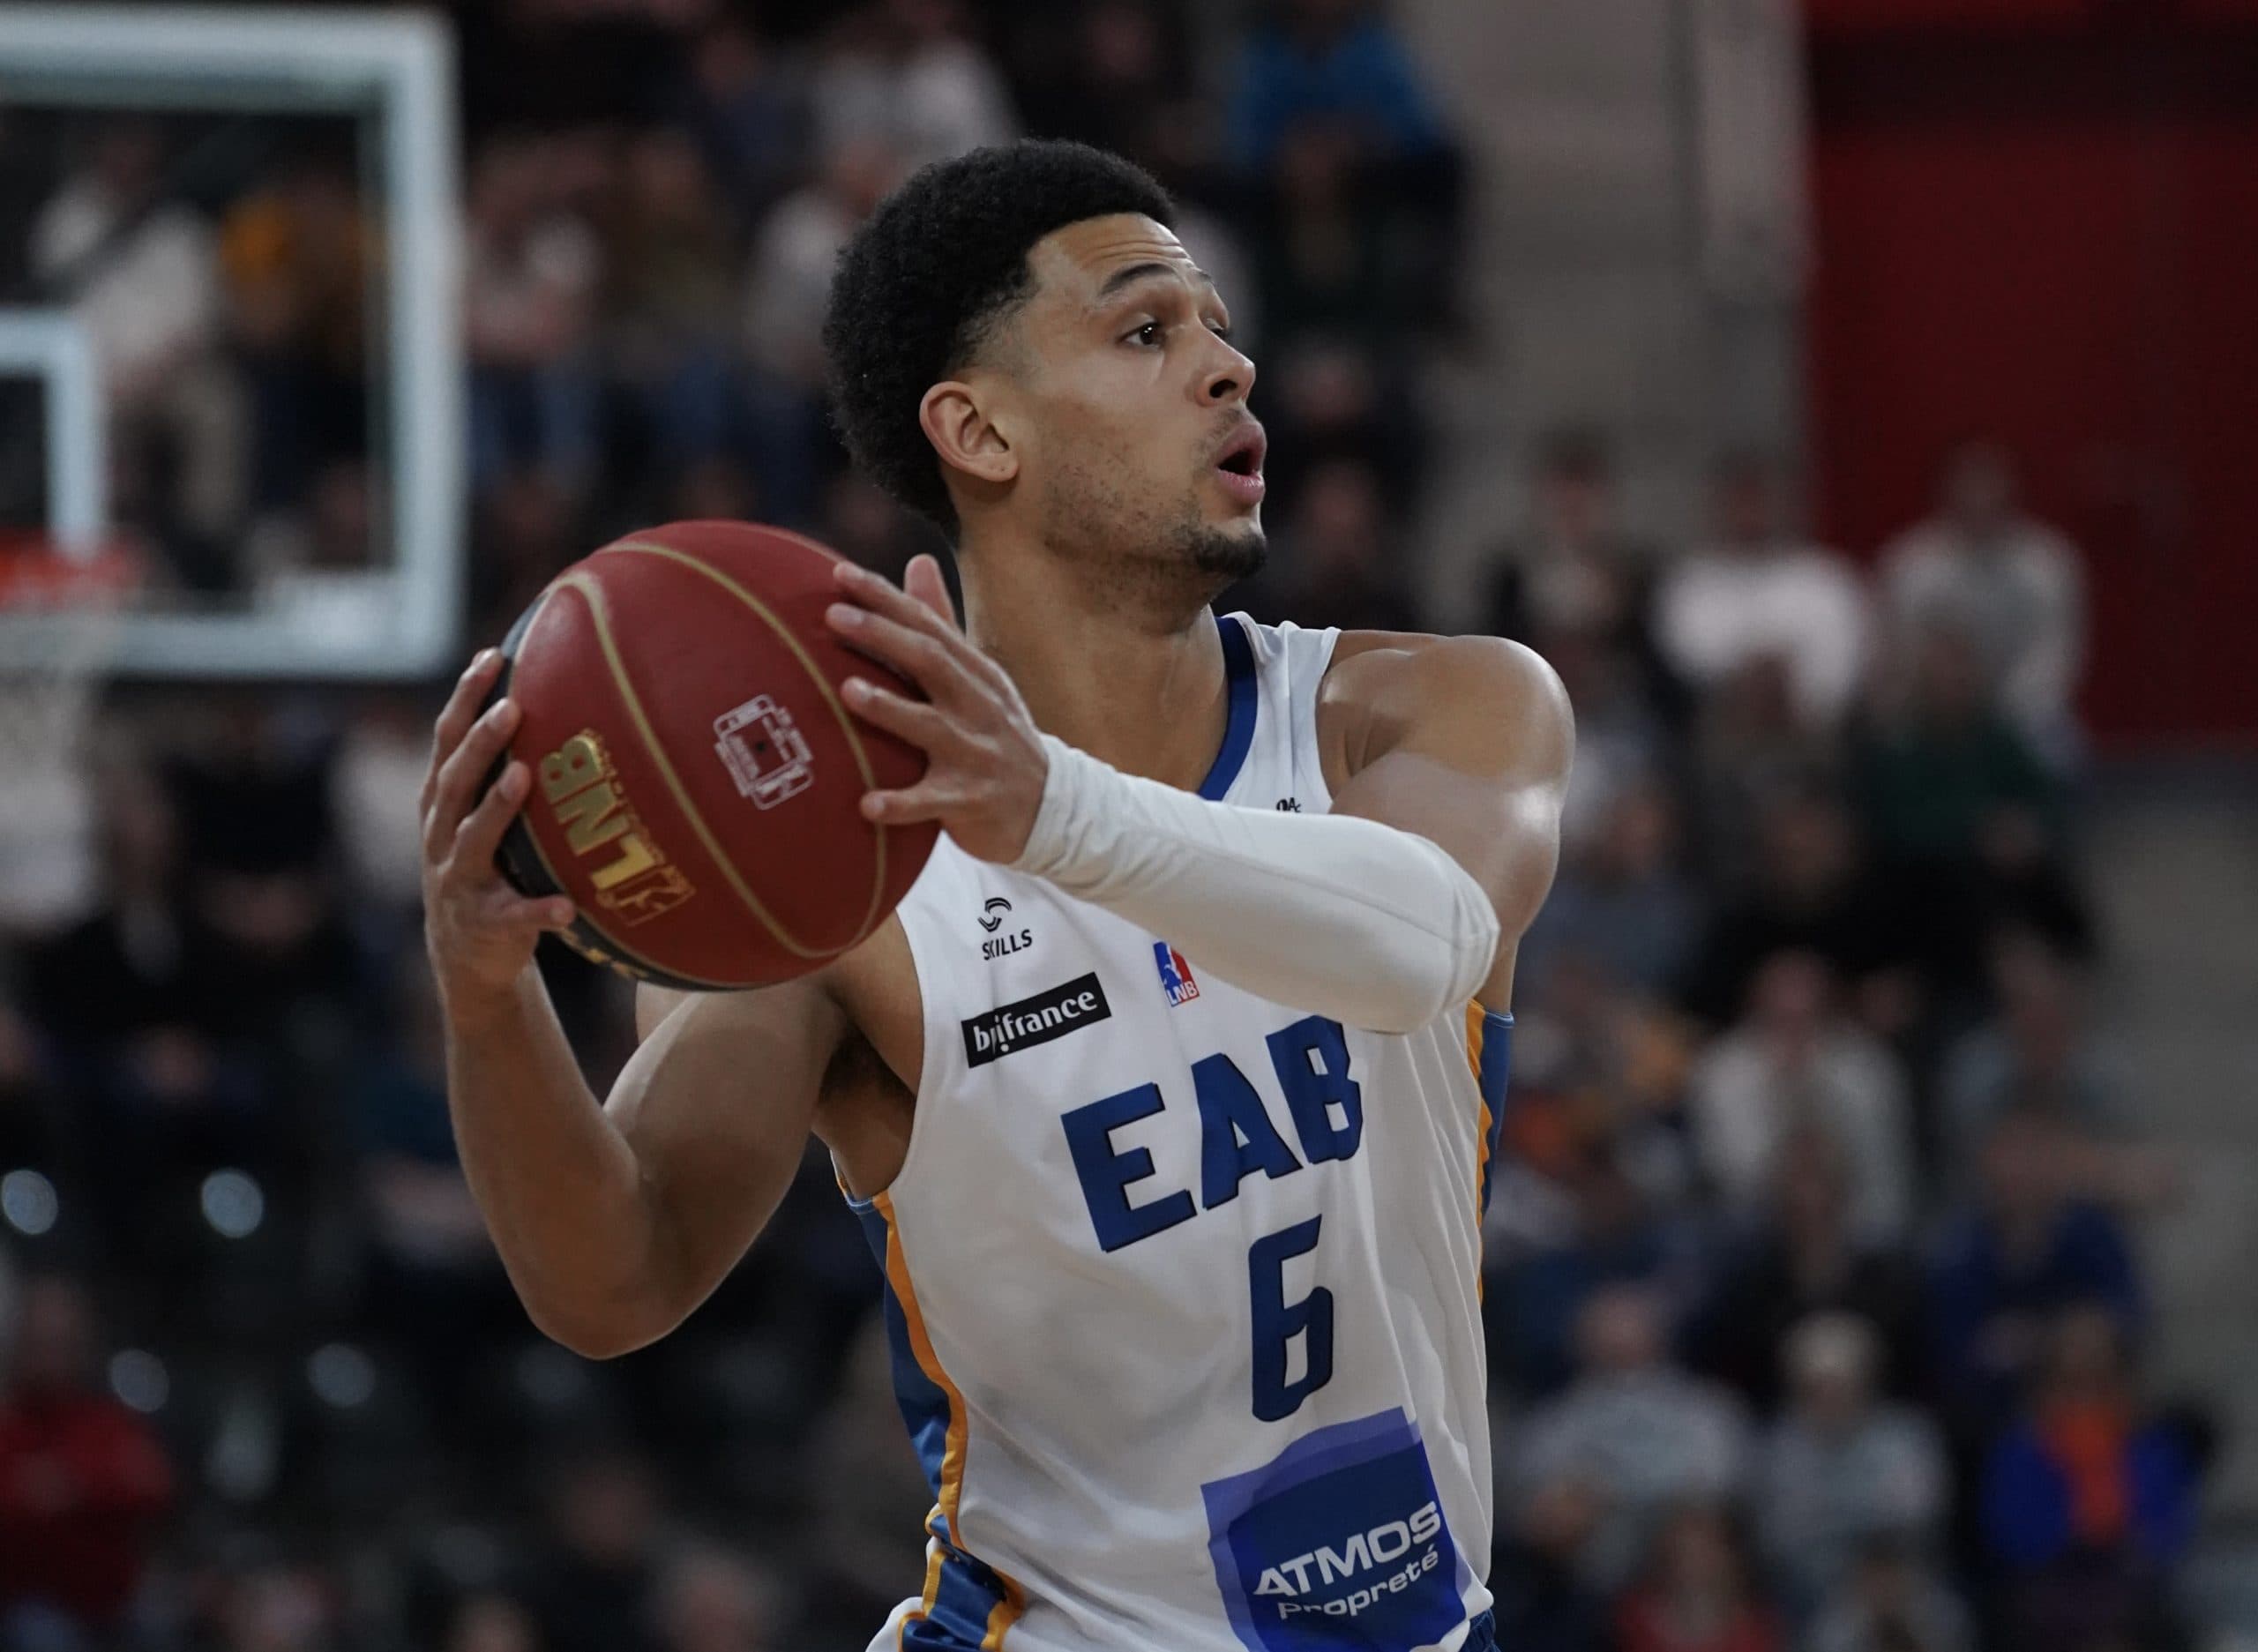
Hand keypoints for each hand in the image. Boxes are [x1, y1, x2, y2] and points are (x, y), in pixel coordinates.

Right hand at [419, 649, 575, 1020]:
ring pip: (475, 840)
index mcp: (442, 804)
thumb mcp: (481, 817)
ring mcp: (460, 881)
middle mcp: (442, 836)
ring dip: (497, 808)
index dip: (465, 699)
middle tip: (513, 708)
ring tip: (524, 777)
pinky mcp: (488, 925)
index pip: (447, 741)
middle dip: (481, 743)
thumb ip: (502, 771)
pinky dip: (539, 911)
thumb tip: (555, 700)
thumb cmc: (488, 867)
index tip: (492, 657)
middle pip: (456, 782)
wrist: (465, 955)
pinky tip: (566, 906)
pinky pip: (516, 917)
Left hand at [825, 555, 1048, 864]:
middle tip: (834, 616)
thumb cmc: (994, 733)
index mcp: (975, 672)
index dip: (886, 597)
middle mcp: (978, 706)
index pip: (928, 624)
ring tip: (847, 690)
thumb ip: (942, 623)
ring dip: (890, 709)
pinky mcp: (970, 801)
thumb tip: (917, 560)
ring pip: (931, 728)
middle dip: (884, 636)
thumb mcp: (978, 677)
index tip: (839, 574)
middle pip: (931, 662)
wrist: (1048, 806)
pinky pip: (932, 803)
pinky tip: (866, 805)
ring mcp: (976, 753)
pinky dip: (901, 804)